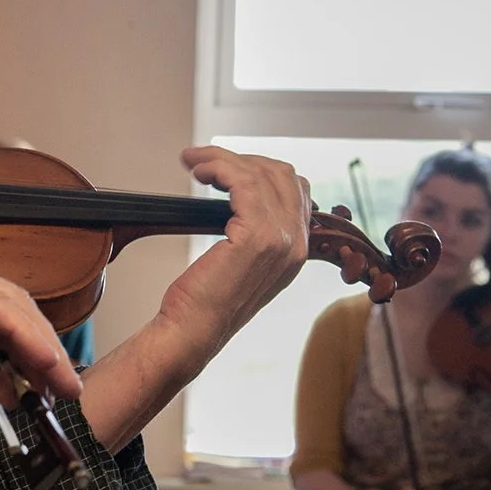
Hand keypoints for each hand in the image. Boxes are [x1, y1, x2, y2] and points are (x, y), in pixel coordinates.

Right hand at [0, 249, 77, 412]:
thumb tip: (11, 392)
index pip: (2, 327)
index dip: (32, 358)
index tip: (55, 394)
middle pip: (15, 312)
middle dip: (45, 352)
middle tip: (67, 390)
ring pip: (8, 304)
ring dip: (39, 343)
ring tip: (59, 379)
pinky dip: (15, 329)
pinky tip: (34, 356)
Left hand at [155, 147, 311, 365]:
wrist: (193, 331)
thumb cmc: (203, 301)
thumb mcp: (238, 262)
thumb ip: (250, 231)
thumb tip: (233, 192)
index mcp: (296, 250)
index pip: (294, 189)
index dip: (259, 169)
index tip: (223, 167)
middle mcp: (297, 244)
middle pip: (282, 174)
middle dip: (241, 159)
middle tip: (204, 159)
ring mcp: (283, 240)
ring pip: (261, 174)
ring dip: (222, 159)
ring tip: (194, 161)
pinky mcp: (258, 238)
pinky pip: (243, 183)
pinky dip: (218, 167)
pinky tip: (199, 171)